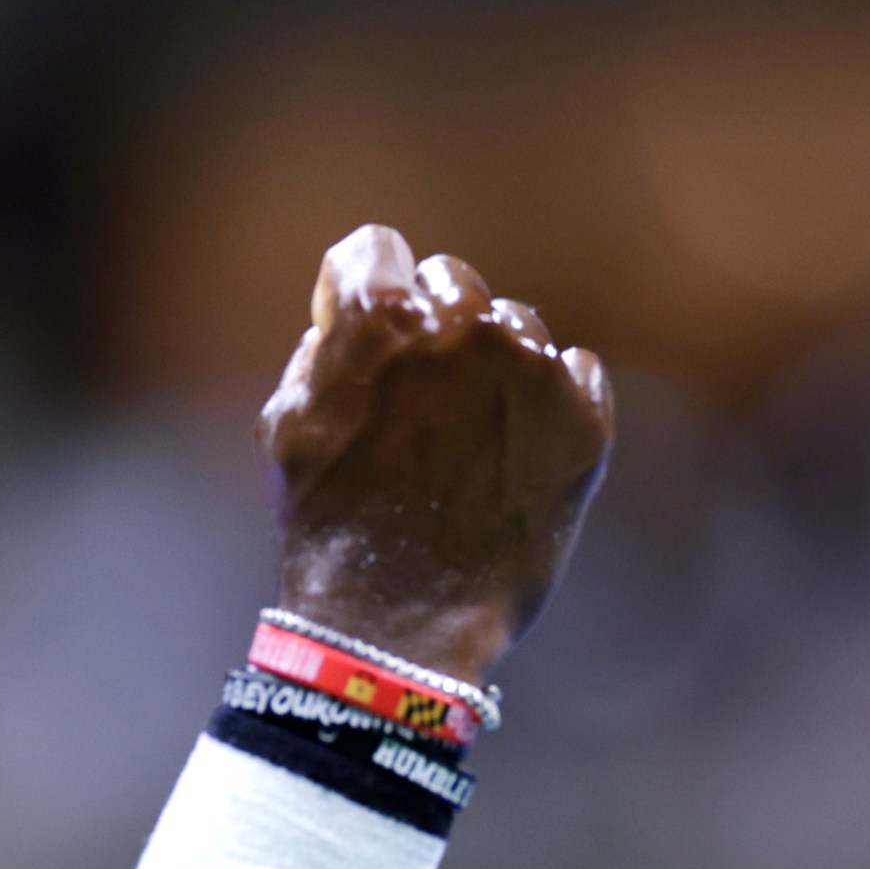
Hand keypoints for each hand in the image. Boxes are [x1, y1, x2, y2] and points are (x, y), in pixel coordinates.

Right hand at [260, 225, 612, 683]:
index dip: (357, 289)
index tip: (357, 332)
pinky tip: (510, 455)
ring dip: (491, 367)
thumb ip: (322, 349)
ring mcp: (533, 369)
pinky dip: (546, 404)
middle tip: (416, 397)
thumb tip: (350, 322)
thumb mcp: (284, 423)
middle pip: (451, 281)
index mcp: (381, 318)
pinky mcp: (585, 417)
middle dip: (431, 327)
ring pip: (515, 328)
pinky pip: (573, 372)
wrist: (399, 620)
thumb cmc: (327, 521)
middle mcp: (464, 326)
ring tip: (465, 438)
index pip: (375, 248)